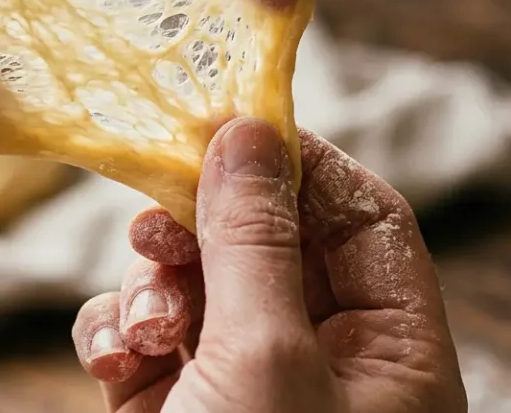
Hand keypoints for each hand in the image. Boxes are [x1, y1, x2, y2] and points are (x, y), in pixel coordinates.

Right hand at [72, 118, 467, 411]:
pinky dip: (123, 334)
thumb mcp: (265, 363)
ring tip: (142, 326)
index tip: (229, 125)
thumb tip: (251, 131)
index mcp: (395, 357)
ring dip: (157, 285)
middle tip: (155, 215)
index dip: (304, 164)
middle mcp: (330, 368)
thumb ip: (256, 240)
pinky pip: (155, 340)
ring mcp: (252, 392)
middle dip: (208, 226)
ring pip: (204, 285)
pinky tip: (115, 361)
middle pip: (275, 242)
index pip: (366, 220)